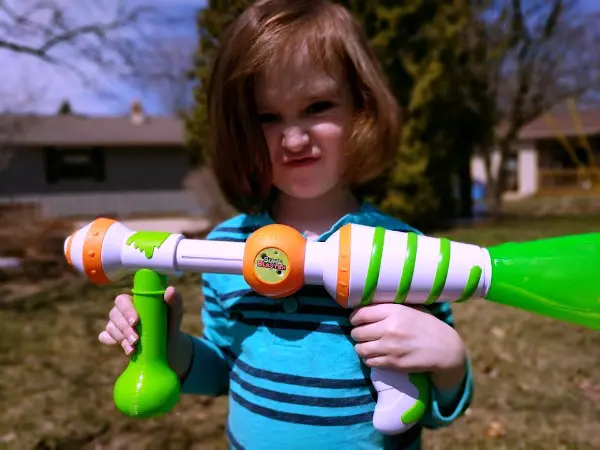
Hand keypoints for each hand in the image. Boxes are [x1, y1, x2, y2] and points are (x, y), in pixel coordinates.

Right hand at [98, 286, 183, 355]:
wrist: (168, 347)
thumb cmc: (170, 325)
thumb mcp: (175, 314)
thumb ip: (176, 301)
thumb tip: (169, 290)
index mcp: (136, 301)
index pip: (123, 300)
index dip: (127, 310)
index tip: (136, 321)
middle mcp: (124, 311)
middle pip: (114, 314)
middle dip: (124, 328)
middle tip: (135, 339)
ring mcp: (117, 324)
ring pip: (110, 327)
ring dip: (120, 338)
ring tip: (133, 348)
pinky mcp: (115, 337)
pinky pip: (104, 337)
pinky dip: (111, 341)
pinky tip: (122, 347)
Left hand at [350, 303, 466, 389]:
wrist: (445, 349)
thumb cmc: (427, 325)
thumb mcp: (411, 308)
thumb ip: (391, 307)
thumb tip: (368, 304)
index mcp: (394, 311)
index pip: (361, 314)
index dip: (354, 318)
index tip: (355, 320)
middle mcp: (389, 328)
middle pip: (357, 332)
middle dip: (357, 333)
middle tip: (362, 334)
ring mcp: (390, 347)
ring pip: (360, 349)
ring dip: (360, 347)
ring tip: (366, 345)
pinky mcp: (393, 363)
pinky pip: (370, 362)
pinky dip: (369, 359)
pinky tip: (375, 355)